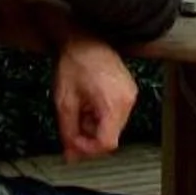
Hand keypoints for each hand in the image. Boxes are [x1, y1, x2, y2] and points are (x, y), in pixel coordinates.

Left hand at [51, 31, 138, 160]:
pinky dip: (101, 115)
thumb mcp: (64, 102)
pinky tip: (88, 103)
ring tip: (79, 109)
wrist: (84, 38)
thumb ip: (68, 132)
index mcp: (114, 104)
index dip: (87, 148)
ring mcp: (131, 95)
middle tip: (71, 126)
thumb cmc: (75, 63)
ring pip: (113, 127)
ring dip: (94, 126)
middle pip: (111, 136)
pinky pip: (116, 114)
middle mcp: (128, 101)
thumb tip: (71, 156)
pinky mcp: (129, 91)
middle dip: (89, 136)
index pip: (107, 143)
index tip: (72, 142)